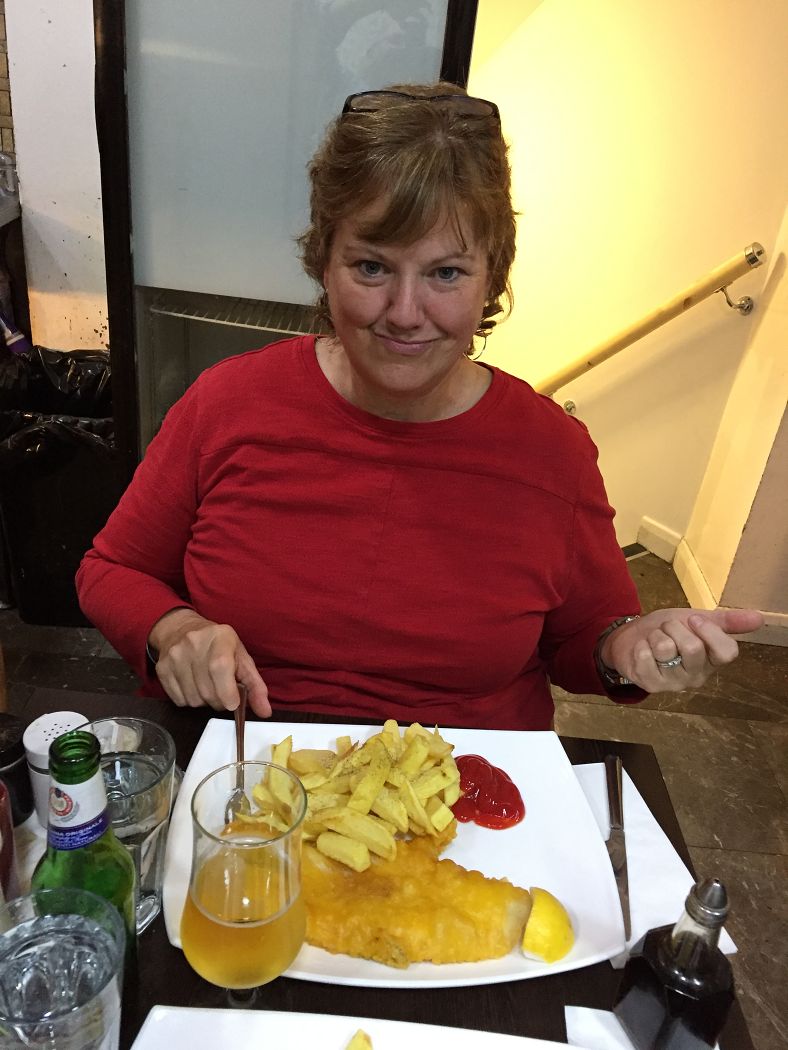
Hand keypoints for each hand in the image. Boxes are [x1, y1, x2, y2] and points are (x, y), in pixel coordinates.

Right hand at [148, 609, 270, 716]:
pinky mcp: (162, 669)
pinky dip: (189, 700)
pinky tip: (194, 686)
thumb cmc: (219, 646)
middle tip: (224, 694)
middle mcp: (194, 644)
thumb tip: (265, 712)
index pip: (220, 668)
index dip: (227, 692)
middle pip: (207, 690)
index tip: (233, 704)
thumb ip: (255, 685)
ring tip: (208, 687)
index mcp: (220, 637)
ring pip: (193, 699)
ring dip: (204, 702)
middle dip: (220, 701)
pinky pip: (179, 700)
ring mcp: (174, 656)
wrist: (181, 629)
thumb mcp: (241, 658)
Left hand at [601, 607, 763, 692]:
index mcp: (713, 660)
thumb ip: (726, 621)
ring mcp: (674, 683)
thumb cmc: (668, 631)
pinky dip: (641, 645)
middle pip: (692, 647)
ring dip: (655, 635)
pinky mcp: (651, 685)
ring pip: (666, 649)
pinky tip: (643, 650)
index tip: (693, 619)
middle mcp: (697, 676)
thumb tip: (759, 618)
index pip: (727, 652)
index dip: (709, 632)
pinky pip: (645, 656)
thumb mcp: (697, 620)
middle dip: (674, 628)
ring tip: (654, 639)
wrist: (633, 637)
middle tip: (667, 629)